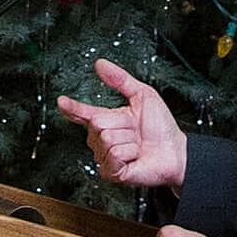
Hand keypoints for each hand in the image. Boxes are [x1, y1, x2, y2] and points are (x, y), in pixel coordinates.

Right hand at [55, 57, 185, 191]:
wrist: (175, 152)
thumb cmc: (161, 126)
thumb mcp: (143, 95)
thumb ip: (121, 79)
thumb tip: (100, 64)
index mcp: (107, 119)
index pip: (83, 113)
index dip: (72, 107)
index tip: (61, 101)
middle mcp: (102, 138)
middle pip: (98, 123)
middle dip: (124, 123)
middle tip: (136, 130)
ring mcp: (105, 156)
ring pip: (108, 139)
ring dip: (130, 139)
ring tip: (139, 144)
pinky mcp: (111, 172)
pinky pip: (114, 155)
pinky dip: (130, 153)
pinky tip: (135, 157)